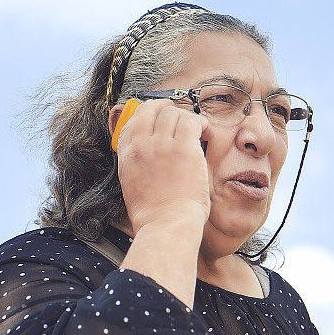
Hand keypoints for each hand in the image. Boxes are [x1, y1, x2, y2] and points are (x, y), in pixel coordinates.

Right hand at [115, 99, 210, 235]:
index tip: (162, 116)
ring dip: (188, 118)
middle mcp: (141, 145)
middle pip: (153, 110)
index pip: (134, 119)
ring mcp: (162, 145)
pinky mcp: (184, 149)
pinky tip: (206, 133)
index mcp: (127, 154)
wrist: (166, 224)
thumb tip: (153, 153)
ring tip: (198, 131)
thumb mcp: (134, 183)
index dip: (150, 112)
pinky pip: (193, 121)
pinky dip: (202, 123)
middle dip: (170, 111)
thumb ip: (140, 163)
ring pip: (174, 113)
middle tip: (183, 119)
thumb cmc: (155, 213)